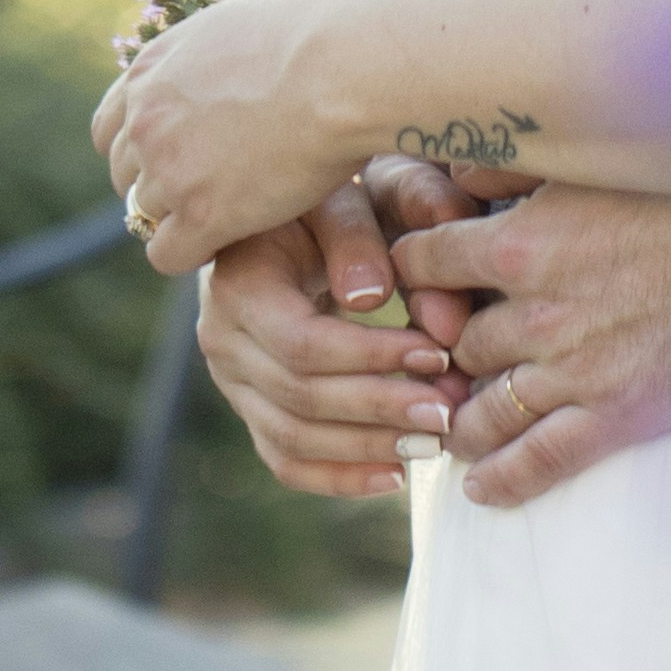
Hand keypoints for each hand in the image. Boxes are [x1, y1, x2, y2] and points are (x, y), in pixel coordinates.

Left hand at [94, 0, 361, 272]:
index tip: (180, 159)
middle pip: (125, 177)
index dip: (142, 151)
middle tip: (215, 191)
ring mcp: (169, 168)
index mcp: (152, 70)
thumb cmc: (322, 35)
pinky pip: (167, 254)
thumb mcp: (242, 26)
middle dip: (162, 187)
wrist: (344, 65)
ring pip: (145, 218)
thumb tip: (236, 61)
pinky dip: (194, 252)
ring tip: (234, 216)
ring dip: (182, 220)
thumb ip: (216, 56)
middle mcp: (146, 119)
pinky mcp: (200, 213)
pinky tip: (234, 238)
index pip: (110, 129)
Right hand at [195, 213, 460, 500]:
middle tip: (448, 412)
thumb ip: (357, 235)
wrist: (285, 219)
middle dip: (380, 409)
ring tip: (434, 443)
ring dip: (368, 448)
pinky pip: (285, 459)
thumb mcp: (338, 194)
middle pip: (299, 398)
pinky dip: (338, 476)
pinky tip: (396, 477)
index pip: (303, 345)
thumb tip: (369, 296)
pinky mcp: (252, 405)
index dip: (372, 357)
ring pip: (292, 438)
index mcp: (239, 284)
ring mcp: (232, 380)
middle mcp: (222, 339)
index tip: (438, 355)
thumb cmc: (322, 199)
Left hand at [355, 166, 670, 507]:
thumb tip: (453, 170)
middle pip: (451, 345)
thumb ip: (515, 166)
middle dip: (444, 352)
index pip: (421, 264)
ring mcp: (575, 370)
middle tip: (442, 361)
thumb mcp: (592, 161)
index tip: (418, 283)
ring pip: (482, 411)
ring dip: (460, 421)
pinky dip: (500, 480)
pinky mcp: (619, 414)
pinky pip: (538, 462)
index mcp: (520, 243)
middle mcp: (535, 312)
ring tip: (454, 427)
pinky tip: (480, 487)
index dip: (413, 274)